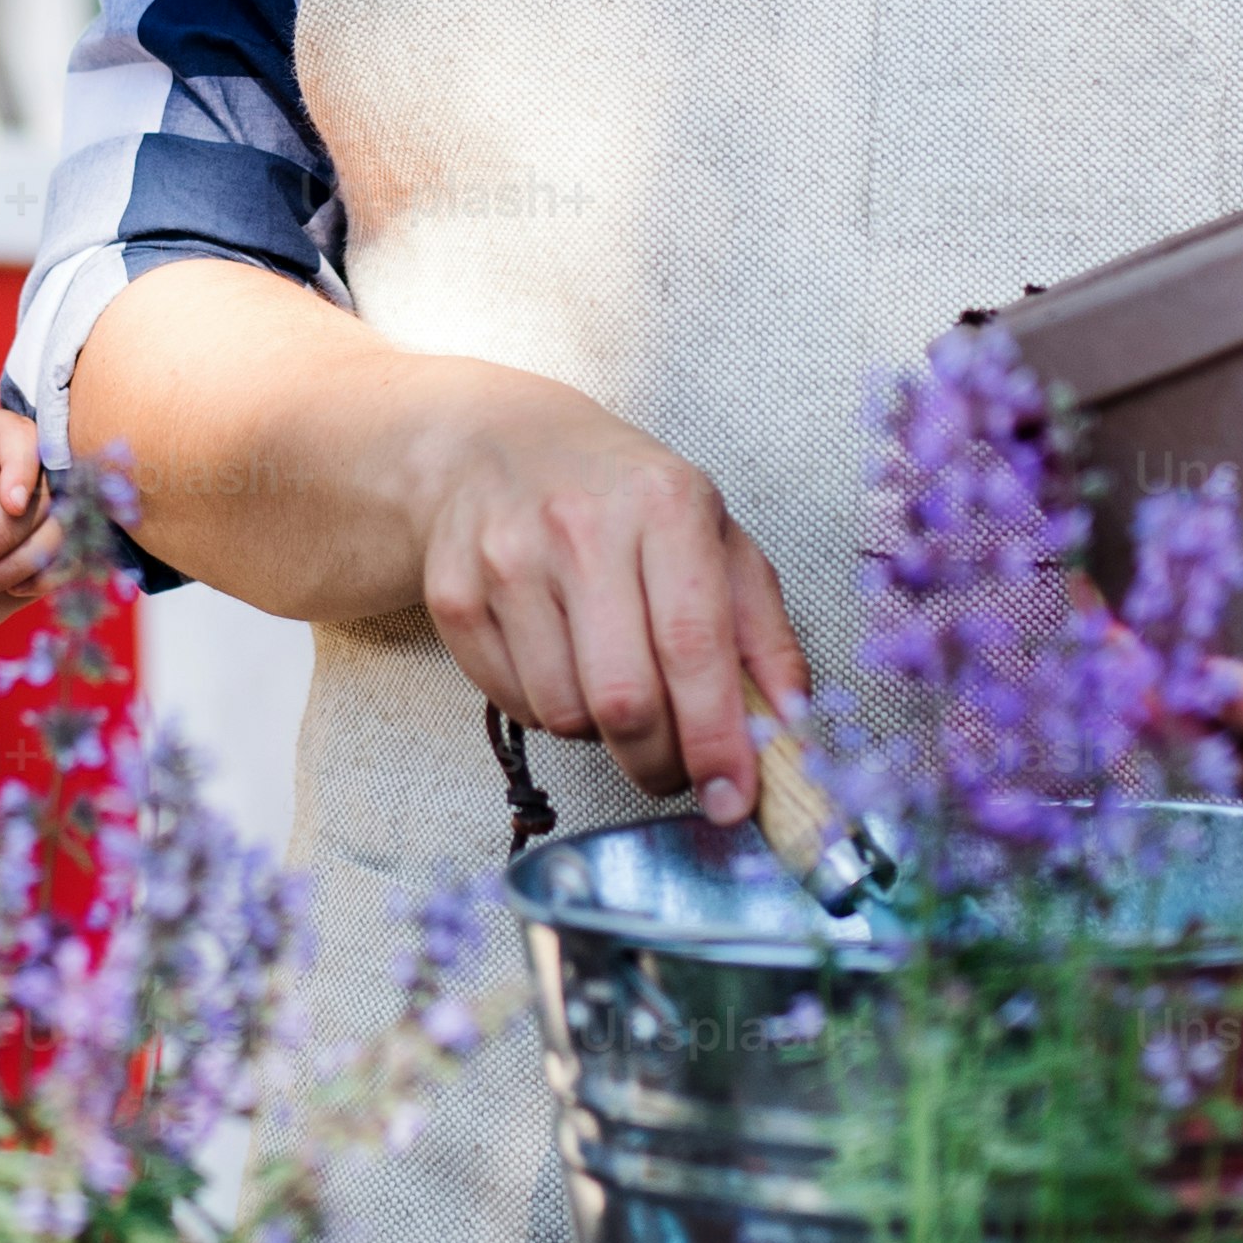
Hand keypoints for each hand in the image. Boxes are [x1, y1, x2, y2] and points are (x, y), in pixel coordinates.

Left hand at [0, 330, 68, 638]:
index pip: (33, 446)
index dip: (24, 477)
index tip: (8, 504)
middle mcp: (15, 476)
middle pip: (52, 495)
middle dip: (6, 535)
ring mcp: (30, 521)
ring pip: (62, 533)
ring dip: (13, 565)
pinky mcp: (40, 560)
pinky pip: (66, 566)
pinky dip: (29, 583)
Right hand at [409, 373, 813, 824]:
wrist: (498, 445)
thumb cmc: (627, 501)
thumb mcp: (715, 538)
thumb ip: (763, 633)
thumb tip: (790, 730)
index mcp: (664, 503)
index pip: (693, 645)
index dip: (717, 738)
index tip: (734, 796)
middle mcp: (580, 526)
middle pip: (625, 699)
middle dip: (661, 762)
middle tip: (678, 770)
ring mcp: (506, 560)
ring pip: (566, 714)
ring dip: (603, 736)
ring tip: (615, 688)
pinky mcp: (452, 595)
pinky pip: (515, 707)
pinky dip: (550, 713)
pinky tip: (563, 665)